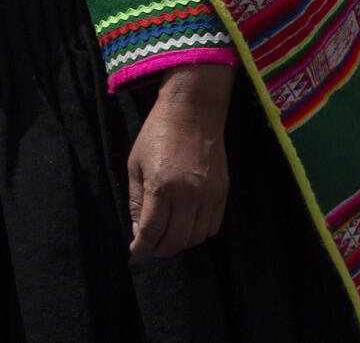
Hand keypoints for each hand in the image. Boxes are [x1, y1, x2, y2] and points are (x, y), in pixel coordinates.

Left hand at [127, 63, 234, 257]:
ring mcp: (208, 195)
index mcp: (161, 185)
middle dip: (160, 249)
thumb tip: (138, 230)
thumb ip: (136, 199)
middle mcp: (187, 194)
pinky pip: (213, 226)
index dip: (143, 245)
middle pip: (175, 239)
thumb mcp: (136, 162)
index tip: (137, 250)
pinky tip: (188, 226)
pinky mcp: (223, 192)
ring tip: (168, 237)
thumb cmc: (157, 132)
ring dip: (180, 243)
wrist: (193, 110)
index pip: (153, 230)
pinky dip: (200, 233)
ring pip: (196, 237)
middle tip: (152, 247)